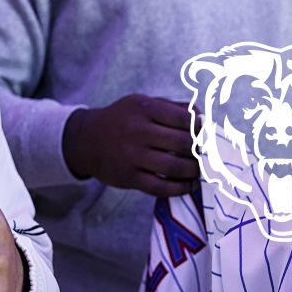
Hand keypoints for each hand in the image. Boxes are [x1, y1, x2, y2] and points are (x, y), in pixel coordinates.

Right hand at [62, 94, 198, 196]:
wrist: (86, 140)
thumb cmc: (123, 119)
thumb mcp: (142, 103)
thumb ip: (172, 107)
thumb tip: (204, 118)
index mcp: (144, 108)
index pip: (184, 118)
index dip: (200, 127)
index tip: (204, 133)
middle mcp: (137, 131)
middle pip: (183, 143)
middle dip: (200, 150)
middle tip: (204, 153)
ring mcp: (132, 155)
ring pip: (175, 167)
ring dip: (194, 170)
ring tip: (199, 169)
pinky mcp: (129, 177)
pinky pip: (161, 187)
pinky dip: (181, 188)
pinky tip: (190, 185)